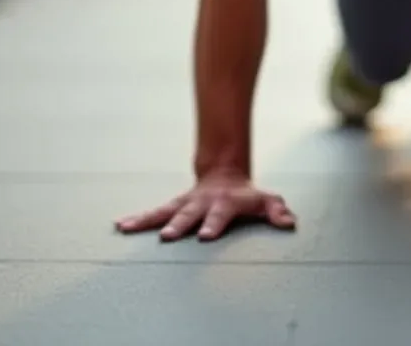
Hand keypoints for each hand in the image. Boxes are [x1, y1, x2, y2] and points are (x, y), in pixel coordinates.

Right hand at [115, 172, 295, 241]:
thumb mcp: (266, 200)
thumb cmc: (246, 195)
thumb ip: (277, 211)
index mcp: (225, 204)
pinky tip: (121, 224)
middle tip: (168, 236)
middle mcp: (202, 203)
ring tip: (128, 227)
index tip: (205, 236)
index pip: (220, 215)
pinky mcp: (173, 207)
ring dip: (148, 220)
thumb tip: (290, 222)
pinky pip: (153, 213)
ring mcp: (186, 204)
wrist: (225, 174)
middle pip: (189, 214)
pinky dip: (138, 219)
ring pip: (165, 211)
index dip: (214, 224)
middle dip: (179, 225)